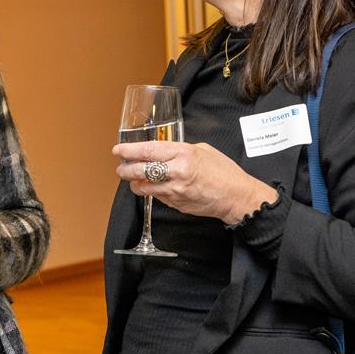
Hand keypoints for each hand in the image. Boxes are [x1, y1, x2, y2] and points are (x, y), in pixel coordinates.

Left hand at [113, 140, 276, 225]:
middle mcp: (177, 172)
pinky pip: (157, 196)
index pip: (148, 151)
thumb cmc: (223, 171)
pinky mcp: (176, 204)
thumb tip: (163, 152)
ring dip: (135, 183)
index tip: (118, 150)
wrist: (236, 197)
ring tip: (132, 178)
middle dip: (125, 169)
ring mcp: (175, 191)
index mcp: (184, 154)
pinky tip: (152, 187)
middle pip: (140, 170)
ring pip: (144, 187)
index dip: (129, 150)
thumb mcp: (202, 150)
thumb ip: (180, 150)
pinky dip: (151, 191)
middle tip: (120, 167)